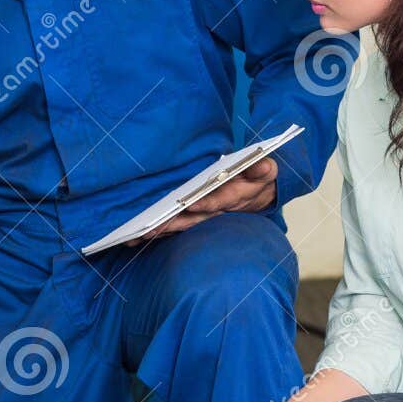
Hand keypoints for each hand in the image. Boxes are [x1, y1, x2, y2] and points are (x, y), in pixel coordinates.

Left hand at [135, 156, 277, 242]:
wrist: (257, 195)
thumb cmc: (255, 179)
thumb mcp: (263, 170)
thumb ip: (261, 168)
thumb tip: (263, 165)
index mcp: (232, 198)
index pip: (218, 202)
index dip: (205, 203)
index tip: (190, 203)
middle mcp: (216, 212)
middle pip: (192, 220)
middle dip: (172, 224)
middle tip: (151, 228)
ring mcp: (204, 218)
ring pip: (181, 226)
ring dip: (161, 231)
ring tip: (138, 235)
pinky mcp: (195, 219)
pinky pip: (176, 226)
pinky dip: (160, 232)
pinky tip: (140, 236)